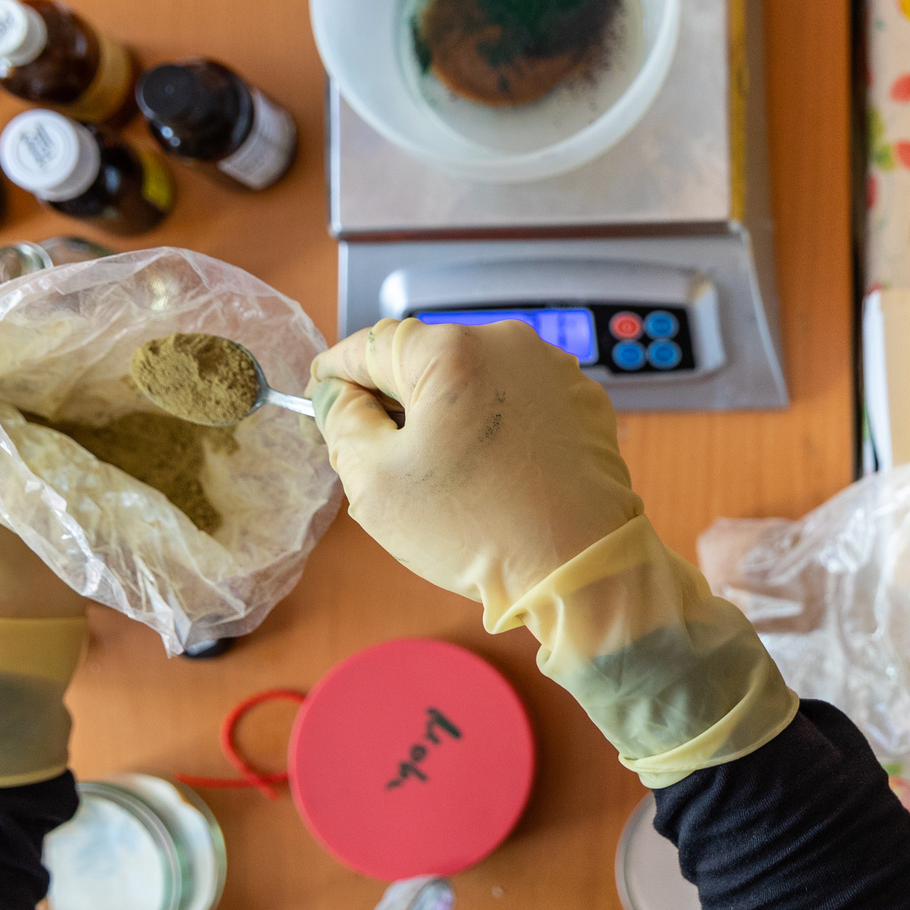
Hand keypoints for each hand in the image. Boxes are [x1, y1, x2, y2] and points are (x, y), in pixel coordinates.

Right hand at [308, 318, 640, 623]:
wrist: (580, 566)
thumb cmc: (477, 527)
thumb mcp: (375, 481)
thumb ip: (343, 421)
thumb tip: (339, 393)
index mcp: (451, 350)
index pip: (369, 345)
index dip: (338, 374)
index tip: (325, 397)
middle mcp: (509, 343)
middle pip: (425, 358)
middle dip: (399, 401)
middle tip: (386, 459)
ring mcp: (555, 370)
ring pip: (476, 379)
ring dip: (450, 413)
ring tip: (450, 476)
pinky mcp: (584, 402)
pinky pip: (521, 400)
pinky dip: (499, 426)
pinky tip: (496, 475)